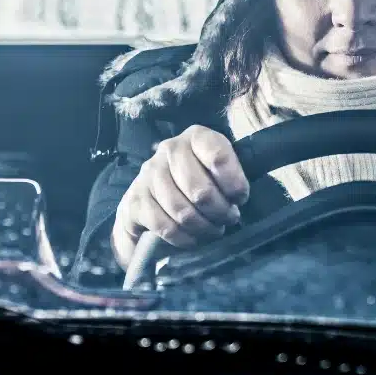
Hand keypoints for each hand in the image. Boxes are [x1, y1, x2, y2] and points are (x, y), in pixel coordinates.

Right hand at [112, 125, 250, 268]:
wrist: (154, 200)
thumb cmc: (197, 184)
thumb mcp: (219, 172)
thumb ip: (232, 177)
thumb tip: (238, 198)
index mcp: (196, 136)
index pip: (218, 156)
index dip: (234, 184)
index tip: (240, 199)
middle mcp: (170, 149)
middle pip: (200, 190)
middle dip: (220, 212)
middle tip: (228, 219)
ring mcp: (149, 174)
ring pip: (182, 211)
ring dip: (203, 227)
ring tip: (213, 229)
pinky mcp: (135, 200)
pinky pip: (164, 226)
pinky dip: (183, 238)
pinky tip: (192, 238)